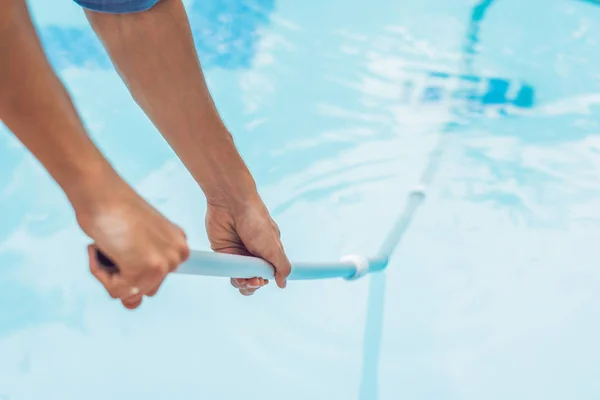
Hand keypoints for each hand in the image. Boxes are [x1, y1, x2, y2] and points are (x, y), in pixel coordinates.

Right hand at [75, 176, 189, 308]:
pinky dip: (99, 272)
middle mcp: (177, 256)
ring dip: (109, 274)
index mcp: (179, 245)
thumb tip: (134, 303)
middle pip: (145, 289)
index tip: (128, 249)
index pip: (158, 276)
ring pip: (128, 293)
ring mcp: (162, 265)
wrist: (101, 191)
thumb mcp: (139, 237)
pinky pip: (114, 291)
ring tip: (107, 244)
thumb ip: (141, 265)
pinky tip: (100, 247)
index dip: (134, 266)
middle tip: (113, 244)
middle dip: (123, 273)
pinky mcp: (141, 271)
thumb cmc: (114, 208)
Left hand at [205, 196, 290, 295]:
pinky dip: (233, 277)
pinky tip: (237, 276)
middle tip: (255, 281)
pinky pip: (228, 271)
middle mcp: (254, 254)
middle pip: (254, 279)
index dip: (265, 281)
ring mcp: (239, 254)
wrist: (232, 204)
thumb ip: (281, 266)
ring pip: (240, 278)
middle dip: (254, 284)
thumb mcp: (274, 247)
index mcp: (269, 252)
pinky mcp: (224, 253)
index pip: (268, 273)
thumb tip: (283, 283)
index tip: (263, 280)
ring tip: (246, 280)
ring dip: (244, 284)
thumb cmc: (256, 221)